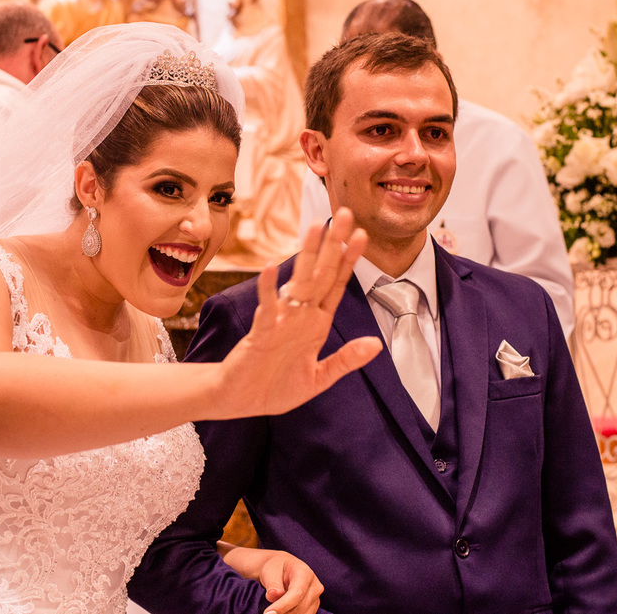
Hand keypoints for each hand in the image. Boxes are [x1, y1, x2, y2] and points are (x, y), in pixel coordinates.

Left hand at [219, 544, 322, 613]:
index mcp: (303, 572)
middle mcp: (314, 585)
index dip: (282, 607)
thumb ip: (271, 581)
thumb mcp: (266, 569)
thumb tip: (275, 595)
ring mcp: (314, 598)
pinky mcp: (310, 607)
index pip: (296, 594)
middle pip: (302, 608)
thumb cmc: (267, 565)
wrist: (270, 568)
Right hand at [221, 209, 380, 418]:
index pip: (336, 285)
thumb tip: (376, 343)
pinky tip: (271, 270)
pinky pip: (267, 310)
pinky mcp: (261, 335)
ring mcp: (281, 322)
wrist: (239, 401)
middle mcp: (300, 316)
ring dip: (306, 256)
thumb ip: (346, 360)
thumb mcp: (320, 378)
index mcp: (316, 324)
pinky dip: (269, 290)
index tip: (362, 234)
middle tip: (344, 214)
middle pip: (320, 274)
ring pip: (297, 283)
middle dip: (333, 245)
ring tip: (315, 227)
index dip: (349, 260)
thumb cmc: (276, 388)